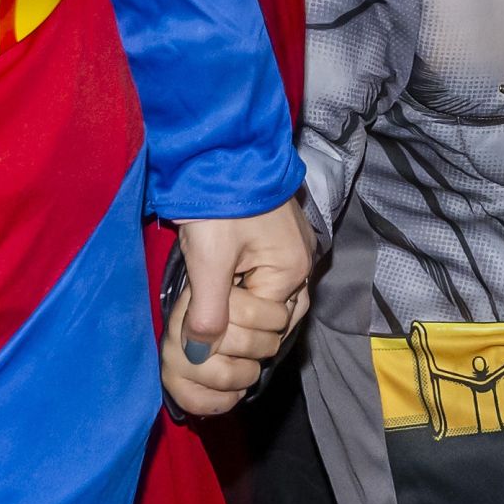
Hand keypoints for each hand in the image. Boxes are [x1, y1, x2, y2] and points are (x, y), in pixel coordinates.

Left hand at [159, 205, 314, 413]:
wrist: (220, 147)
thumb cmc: (218, 202)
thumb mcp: (208, 260)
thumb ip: (208, 312)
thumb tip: (201, 356)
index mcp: (292, 271)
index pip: (265, 327)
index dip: (231, 329)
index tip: (200, 318)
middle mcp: (303, 263)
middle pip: (279, 319)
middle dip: (244, 324)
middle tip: (208, 313)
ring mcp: (296, 249)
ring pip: (277, 301)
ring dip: (249, 309)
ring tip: (217, 305)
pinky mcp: (282, 238)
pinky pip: (273, 280)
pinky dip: (253, 290)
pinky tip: (228, 288)